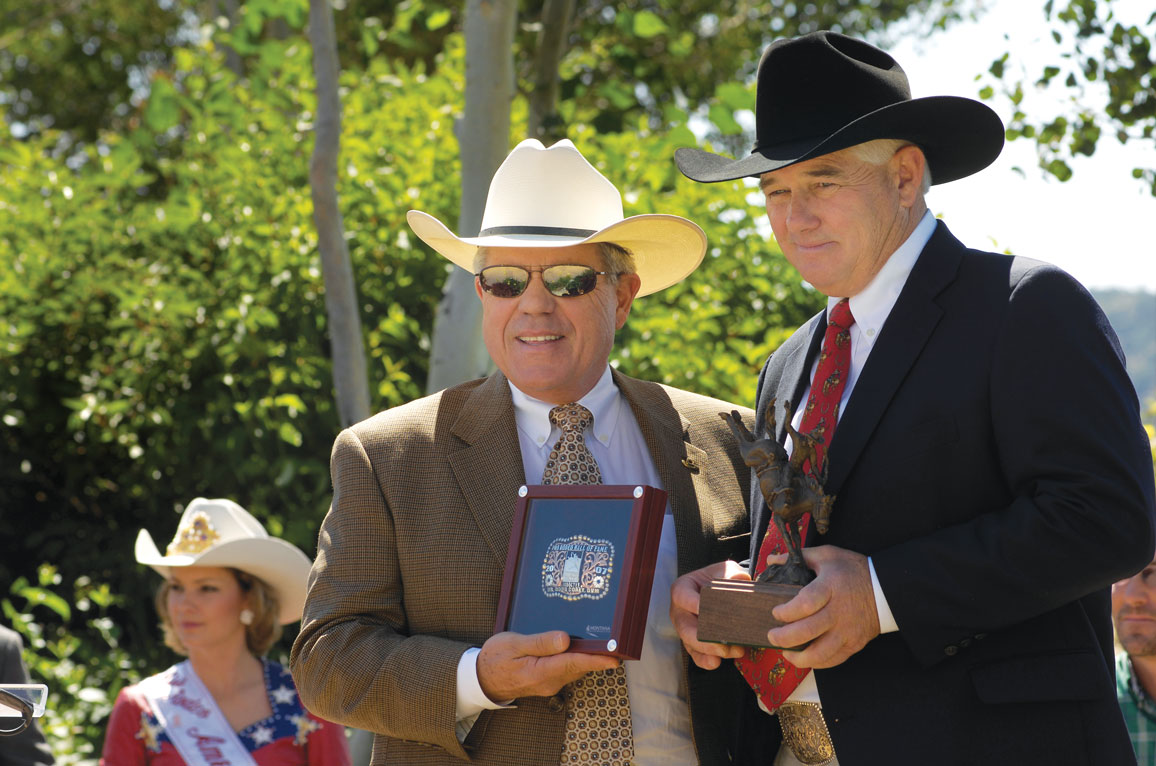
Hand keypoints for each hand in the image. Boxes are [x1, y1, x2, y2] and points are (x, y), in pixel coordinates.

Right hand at [476, 631, 619, 701]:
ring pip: (575, 668)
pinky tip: (579, 645)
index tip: (616, 657)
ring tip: (604, 639)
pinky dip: (576, 658)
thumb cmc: (496, 658)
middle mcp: (550, 681)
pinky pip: (567, 668)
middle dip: (598, 654)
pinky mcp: (549, 680)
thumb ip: (540, 642)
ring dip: (588, 655)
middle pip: (579, 666)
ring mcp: (550, 682)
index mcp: (540, 671)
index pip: (574, 664)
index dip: (596, 660)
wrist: (482, 679)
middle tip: (617, 639)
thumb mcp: (513, 644)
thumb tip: (565, 640)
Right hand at [670, 560, 750, 668]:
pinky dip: (705, 660)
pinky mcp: (693, 644)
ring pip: (690, 643)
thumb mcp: (725, 570)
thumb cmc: (718, 579)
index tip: (703, 608)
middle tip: (723, 642)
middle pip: (685, 627)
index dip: (691, 603)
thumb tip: (740, 579)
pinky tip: (716, 662)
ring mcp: (685, 629)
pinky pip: (695, 655)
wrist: (721, 591)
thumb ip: (732, 572)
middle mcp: (680, 611)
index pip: (682, 596)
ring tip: (730, 651)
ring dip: (710, 650)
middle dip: (703, 637)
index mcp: (682, 589)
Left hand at [764, 546, 879, 667]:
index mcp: (831, 587)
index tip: (775, 612)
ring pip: (820, 653)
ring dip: (798, 657)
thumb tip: (771, 560)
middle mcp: (839, 612)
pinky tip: (803, 657)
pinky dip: (815, 662)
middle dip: (785, 637)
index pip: (806, 603)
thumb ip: (800, 556)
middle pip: (808, 631)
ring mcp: (847, 631)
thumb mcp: (828, 555)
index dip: (787, 611)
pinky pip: (833, 660)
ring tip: (785, 651)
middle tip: (772, 636)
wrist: (887, 589)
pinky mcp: (854, 644)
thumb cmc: (853, 570)